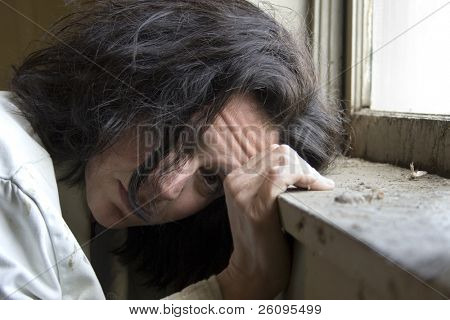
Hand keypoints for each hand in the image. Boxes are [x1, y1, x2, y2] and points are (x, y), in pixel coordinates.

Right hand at [217, 144, 334, 298]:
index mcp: (235, 178)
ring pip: (285, 160)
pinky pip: (284, 175)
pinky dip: (308, 177)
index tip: (312, 179)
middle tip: (319, 185)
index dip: (298, 162)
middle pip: (281, 153)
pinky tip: (320, 187)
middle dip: (306, 166)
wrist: (253, 271)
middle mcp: (236, 180)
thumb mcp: (257, 204)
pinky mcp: (256, 204)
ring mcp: (243, 191)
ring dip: (309, 172)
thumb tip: (287, 155)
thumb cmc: (263, 239)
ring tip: (319, 188)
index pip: (273, 152)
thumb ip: (265, 181)